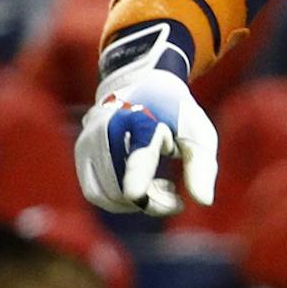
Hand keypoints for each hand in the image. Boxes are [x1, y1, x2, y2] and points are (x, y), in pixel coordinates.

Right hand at [76, 70, 217, 216]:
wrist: (143, 83)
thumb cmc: (175, 113)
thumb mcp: (198, 134)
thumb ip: (201, 167)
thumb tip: (205, 202)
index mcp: (143, 122)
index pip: (139, 160)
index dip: (141, 185)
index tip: (143, 196)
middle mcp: (108, 130)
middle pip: (123, 190)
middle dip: (152, 203)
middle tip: (175, 196)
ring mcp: (89, 141)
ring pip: (104, 196)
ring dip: (133, 203)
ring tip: (159, 188)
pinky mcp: (81, 152)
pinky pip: (95, 190)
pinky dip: (117, 198)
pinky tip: (141, 187)